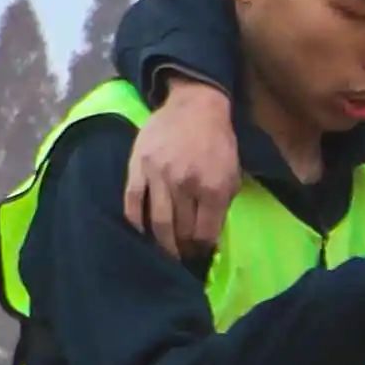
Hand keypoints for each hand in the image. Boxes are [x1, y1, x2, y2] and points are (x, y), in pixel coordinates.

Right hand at [123, 79, 238, 260]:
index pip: (204, 233)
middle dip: (182, 250)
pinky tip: (141, 231)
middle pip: (180, 231)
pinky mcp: (137, 166)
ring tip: (164, 251)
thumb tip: (210, 237)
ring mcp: (158, 175)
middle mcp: (184, 184)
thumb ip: (221, 206)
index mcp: (213, 188)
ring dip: (160, 243)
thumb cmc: (218, 143)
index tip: (200, 253)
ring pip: (156, 221)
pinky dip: (135, 221)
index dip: (202, 249)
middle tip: (181, 257)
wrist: (194, 107)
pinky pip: (132, 201)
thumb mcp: (232, 175)